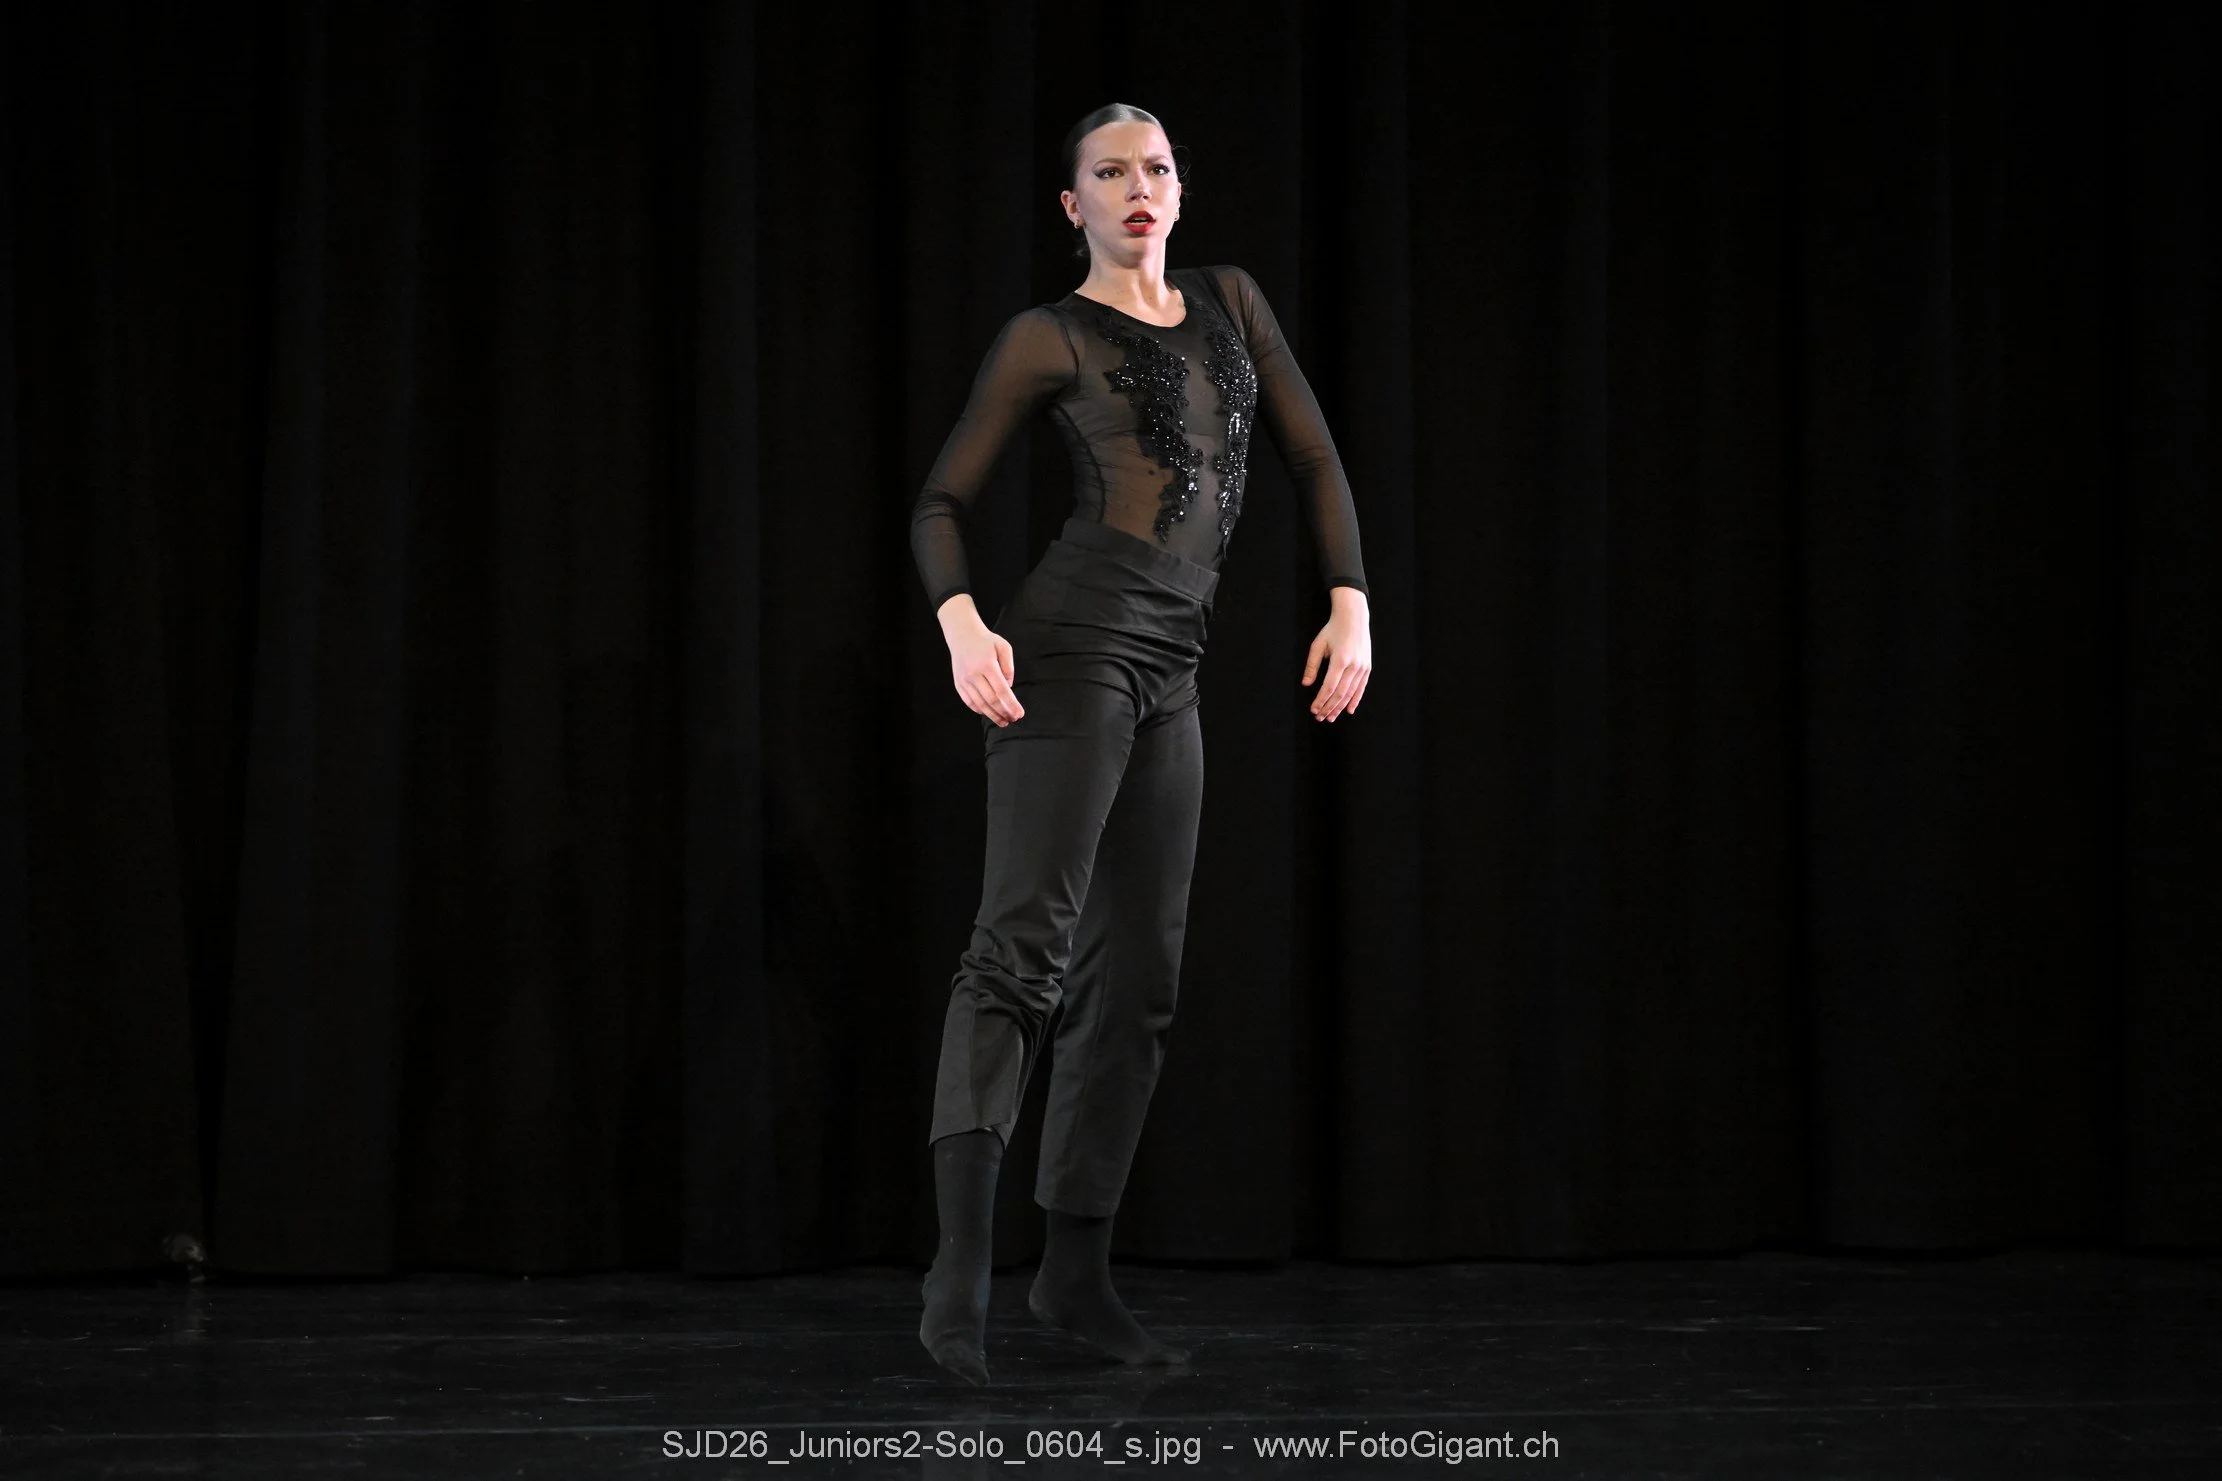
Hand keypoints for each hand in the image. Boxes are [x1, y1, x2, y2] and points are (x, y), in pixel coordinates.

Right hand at [939, 596, 1025, 726]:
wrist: (962, 634)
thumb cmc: (986, 641)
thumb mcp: (1004, 647)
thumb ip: (1009, 667)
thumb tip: (1009, 687)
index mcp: (987, 665)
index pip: (1001, 690)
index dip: (1011, 704)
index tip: (1019, 713)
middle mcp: (973, 674)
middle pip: (991, 700)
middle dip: (1004, 713)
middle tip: (1013, 719)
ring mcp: (964, 680)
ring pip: (979, 704)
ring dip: (992, 715)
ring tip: (1003, 722)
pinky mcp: (958, 683)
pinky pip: (969, 702)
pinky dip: (979, 710)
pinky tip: (989, 714)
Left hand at [1301, 590, 1371, 721]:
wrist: (1354, 618)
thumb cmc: (1332, 630)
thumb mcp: (1318, 645)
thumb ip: (1312, 665)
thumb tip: (1306, 684)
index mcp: (1340, 659)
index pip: (1329, 687)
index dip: (1321, 700)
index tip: (1313, 709)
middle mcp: (1353, 665)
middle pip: (1340, 693)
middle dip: (1329, 707)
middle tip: (1320, 717)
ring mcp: (1362, 667)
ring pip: (1350, 693)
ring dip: (1340, 707)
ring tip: (1330, 717)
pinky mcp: (1367, 667)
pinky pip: (1361, 688)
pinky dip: (1355, 700)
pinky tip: (1348, 710)